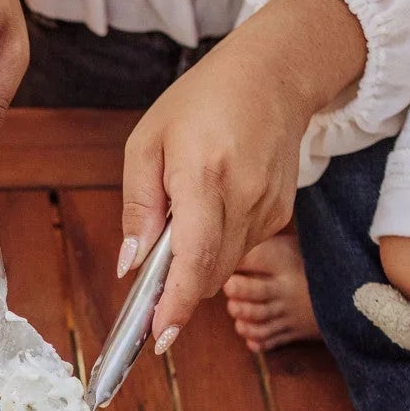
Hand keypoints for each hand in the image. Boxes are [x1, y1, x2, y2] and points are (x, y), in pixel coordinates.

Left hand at [124, 0, 366, 347]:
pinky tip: (209, 212)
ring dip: (197, 267)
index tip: (159, 336)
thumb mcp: (148, 143)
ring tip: (180, 227)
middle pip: (208, 275)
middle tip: (151, 293)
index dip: (176, 304)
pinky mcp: (280, 214)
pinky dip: (217, 247)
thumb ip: (137, 207)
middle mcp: (243, 198)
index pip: (193, 258)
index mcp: (204, 176)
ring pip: (224, 267)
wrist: (274, 75)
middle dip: (178, 292)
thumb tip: (130, 264)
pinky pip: (240, 249)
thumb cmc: (203, 101)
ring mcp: (268, 209)